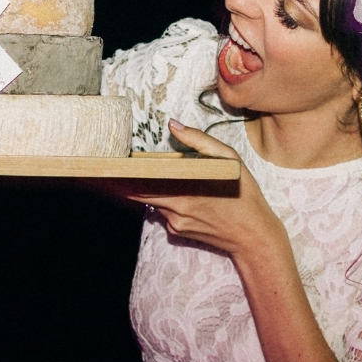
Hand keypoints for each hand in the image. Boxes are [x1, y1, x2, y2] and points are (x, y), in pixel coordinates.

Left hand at [121, 121, 289, 260]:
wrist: (253, 236)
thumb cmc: (244, 194)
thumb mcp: (231, 160)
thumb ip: (200, 141)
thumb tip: (174, 125)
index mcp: (186, 190)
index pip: (142, 182)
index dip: (122, 175)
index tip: (107, 165)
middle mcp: (176, 209)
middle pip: (139, 193)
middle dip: (127, 181)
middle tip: (113, 168)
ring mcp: (175, 223)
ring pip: (152, 201)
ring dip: (150, 189)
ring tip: (150, 175)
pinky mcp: (177, 232)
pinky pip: (163, 213)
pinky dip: (165, 202)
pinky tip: (180, 196)